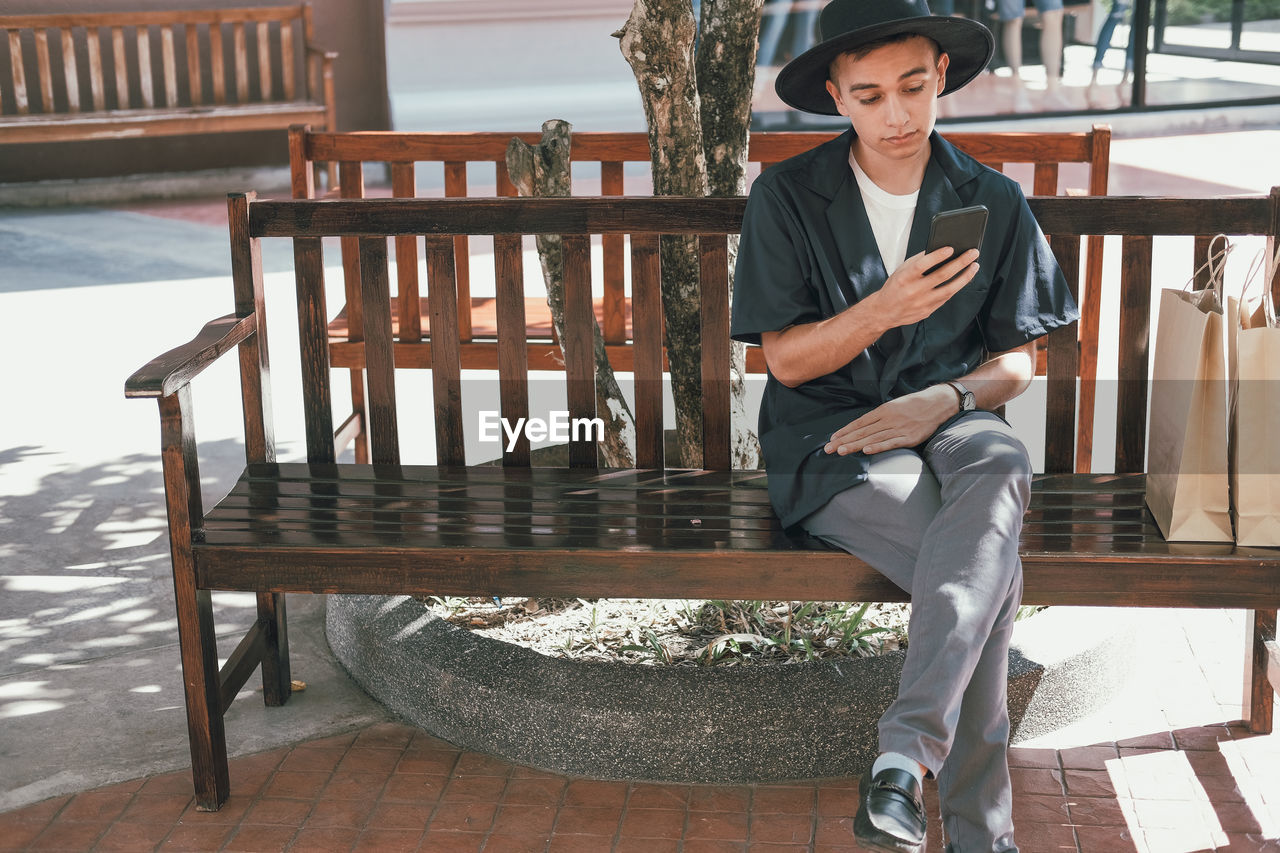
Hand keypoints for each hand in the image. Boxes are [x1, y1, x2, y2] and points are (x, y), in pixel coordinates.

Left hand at [824, 386, 955, 455]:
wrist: (937, 403)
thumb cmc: (914, 405)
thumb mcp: (894, 406)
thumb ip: (879, 417)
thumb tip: (863, 427)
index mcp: (883, 410)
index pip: (859, 423)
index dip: (845, 431)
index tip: (832, 438)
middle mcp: (888, 419)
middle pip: (862, 432)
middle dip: (844, 440)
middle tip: (829, 449)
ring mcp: (898, 428)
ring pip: (873, 438)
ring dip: (855, 445)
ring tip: (841, 451)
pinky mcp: (909, 437)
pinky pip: (891, 443)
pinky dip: (878, 447)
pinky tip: (866, 450)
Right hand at [866, 246, 979, 329]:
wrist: (884, 311)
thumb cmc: (894, 287)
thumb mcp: (901, 271)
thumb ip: (919, 261)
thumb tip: (940, 251)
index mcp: (904, 278)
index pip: (922, 265)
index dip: (937, 256)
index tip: (951, 248)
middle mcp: (913, 291)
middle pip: (942, 275)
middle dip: (960, 262)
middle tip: (973, 253)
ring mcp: (922, 303)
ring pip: (949, 289)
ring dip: (965, 276)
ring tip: (974, 266)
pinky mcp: (928, 311)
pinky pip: (946, 298)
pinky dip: (956, 287)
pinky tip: (963, 278)